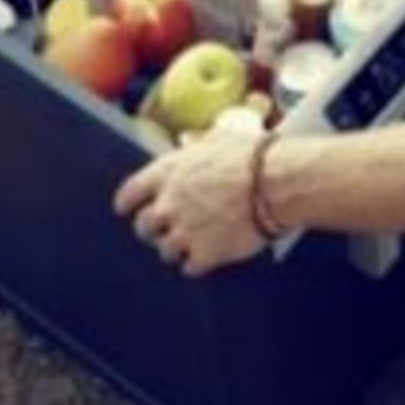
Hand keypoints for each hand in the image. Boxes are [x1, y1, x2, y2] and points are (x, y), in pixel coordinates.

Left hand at [112, 128, 268, 278]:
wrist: (277, 183)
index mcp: (167, 172)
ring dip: (175, 248)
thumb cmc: (254, 156)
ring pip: (165, 250)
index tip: (126, 209)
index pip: (129, 192)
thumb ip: (197, 143)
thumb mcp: (219, 136)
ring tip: (190, 245)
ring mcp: (184, 232)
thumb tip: (188, 140)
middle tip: (163, 230)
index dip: (126, 203)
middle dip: (152, 229)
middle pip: (144, 226)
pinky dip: (197, 264)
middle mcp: (169, 204)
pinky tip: (206, 257)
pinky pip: (189, 267)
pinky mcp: (205, 254)